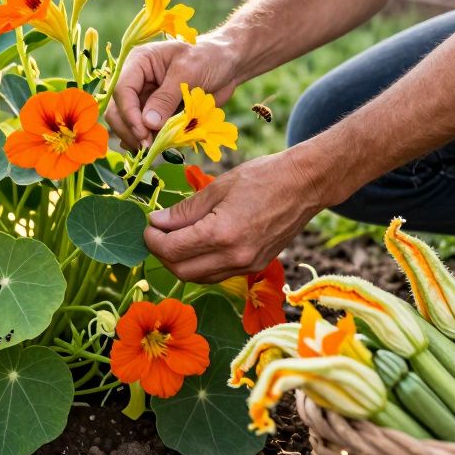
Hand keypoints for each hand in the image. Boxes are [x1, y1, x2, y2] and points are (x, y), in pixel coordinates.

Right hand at [105, 39, 238, 150]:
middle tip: (148, 147)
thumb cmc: (208, 57)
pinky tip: (160, 147)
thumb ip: (166, 97)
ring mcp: (145, 99)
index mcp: (139, 62)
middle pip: (118, 110)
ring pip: (128, 124)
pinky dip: (150, 141)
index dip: (129, 114)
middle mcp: (137, 81)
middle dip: (130, 129)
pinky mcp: (155, 114)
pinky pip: (145, 131)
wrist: (227, 64)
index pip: (121, 89)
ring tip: (158, 148)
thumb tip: (148, 124)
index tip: (143, 133)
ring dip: (139, 139)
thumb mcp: (188, 72)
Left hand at [145, 150, 331, 282]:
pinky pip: (218, 274)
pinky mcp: (256, 266)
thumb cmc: (262, 177)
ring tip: (174, 239)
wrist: (305, 184)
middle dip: (162, 254)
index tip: (148, 225)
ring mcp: (247, 265)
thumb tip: (157, 222)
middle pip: (181, 271)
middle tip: (157, 233)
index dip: (153, 239)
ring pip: (199, 278)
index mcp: (222, 233)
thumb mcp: (218, 187)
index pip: (172, 249)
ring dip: (180, 263)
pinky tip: (197, 246)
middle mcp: (234, 256)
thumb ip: (185, 210)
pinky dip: (201, 265)